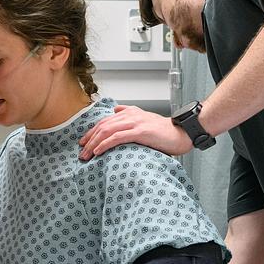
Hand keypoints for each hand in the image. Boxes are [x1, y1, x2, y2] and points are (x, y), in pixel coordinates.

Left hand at [78, 105, 192, 159]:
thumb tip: (116, 109)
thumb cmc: (165, 130)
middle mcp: (130, 115)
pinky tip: (98, 151)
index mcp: (129, 113)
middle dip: (89, 139)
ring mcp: (135, 123)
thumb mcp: (145, 118)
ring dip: (94, 143)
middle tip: (81, 152)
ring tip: (86, 155)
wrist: (182, 133)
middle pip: (103, 126)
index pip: (104, 121)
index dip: (91, 132)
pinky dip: (105, 144)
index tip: (83, 142)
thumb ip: (129, 112)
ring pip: (107, 131)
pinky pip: (117, 137)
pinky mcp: (140, 132)